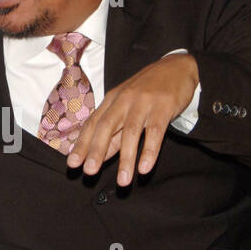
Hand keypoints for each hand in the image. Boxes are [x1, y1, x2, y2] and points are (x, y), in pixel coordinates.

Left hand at [67, 52, 198, 184]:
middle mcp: (124, 101)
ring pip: (131, 133)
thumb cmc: (149, 90)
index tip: (72, 164)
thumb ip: (114, 131)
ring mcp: (144, 103)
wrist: (178, 68)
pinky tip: (144, 169)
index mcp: (112, 100)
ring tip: (123, 182)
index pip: (93, 124)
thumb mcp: (127, 106)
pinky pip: (155, 132)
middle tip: (89, 172)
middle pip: (106, 126)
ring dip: (126, 159)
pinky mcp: (164, 108)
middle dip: (96, 150)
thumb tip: (98, 155)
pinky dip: (149, 151)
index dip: (82, 144)